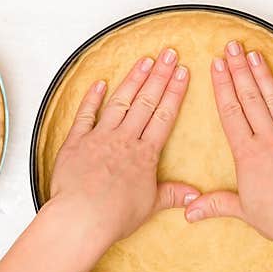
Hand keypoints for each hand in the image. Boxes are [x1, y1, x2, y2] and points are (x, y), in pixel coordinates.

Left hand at [48, 47, 200, 246]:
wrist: (81, 217)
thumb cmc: (114, 216)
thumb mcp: (150, 206)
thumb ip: (173, 195)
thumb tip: (196, 197)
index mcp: (145, 154)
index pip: (164, 116)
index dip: (175, 92)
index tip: (183, 73)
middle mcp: (124, 139)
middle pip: (146, 101)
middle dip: (159, 75)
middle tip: (169, 54)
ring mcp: (100, 137)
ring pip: (120, 101)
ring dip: (133, 79)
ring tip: (145, 60)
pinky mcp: (76, 141)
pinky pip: (85, 114)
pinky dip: (92, 98)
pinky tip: (100, 83)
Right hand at [184, 40, 272, 257]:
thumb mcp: (242, 210)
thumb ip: (215, 204)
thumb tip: (189, 211)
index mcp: (248, 153)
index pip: (231, 112)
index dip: (223, 86)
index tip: (217, 65)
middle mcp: (270, 140)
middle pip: (250, 98)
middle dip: (240, 70)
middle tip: (233, 47)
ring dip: (264, 76)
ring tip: (255, 55)